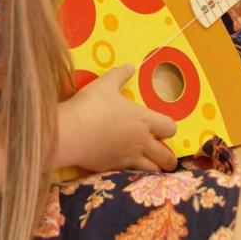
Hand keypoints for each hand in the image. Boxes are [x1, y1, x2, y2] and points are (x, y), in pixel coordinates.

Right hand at [59, 65, 176, 172]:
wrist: (70, 133)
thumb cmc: (91, 106)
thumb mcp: (104, 84)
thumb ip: (119, 75)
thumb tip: (130, 66)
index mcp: (143, 120)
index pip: (170, 128)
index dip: (169, 128)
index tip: (163, 128)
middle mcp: (140, 142)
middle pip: (167, 156)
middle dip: (169, 158)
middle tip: (164, 156)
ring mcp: (128, 158)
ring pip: (152, 170)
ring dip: (154, 168)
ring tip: (150, 166)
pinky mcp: (113, 169)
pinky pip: (130, 175)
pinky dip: (132, 173)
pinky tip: (126, 169)